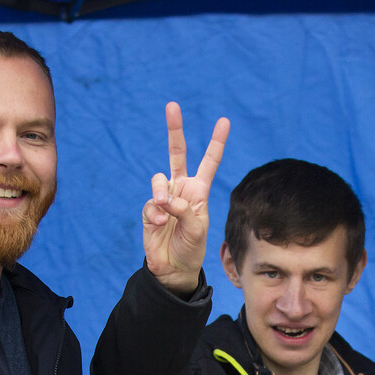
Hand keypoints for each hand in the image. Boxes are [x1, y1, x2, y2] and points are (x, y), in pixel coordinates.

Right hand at [142, 102, 228, 295]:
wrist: (174, 268)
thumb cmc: (192, 248)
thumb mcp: (198, 229)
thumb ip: (184, 210)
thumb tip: (164, 198)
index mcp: (199, 191)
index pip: (209, 162)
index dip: (216, 142)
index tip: (224, 121)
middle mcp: (181, 189)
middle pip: (176, 153)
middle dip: (174, 130)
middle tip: (172, 106)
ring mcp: (164, 198)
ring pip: (159, 180)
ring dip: (162, 192)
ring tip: (166, 207)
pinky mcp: (149, 210)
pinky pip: (151, 204)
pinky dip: (156, 214)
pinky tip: (161, 225)